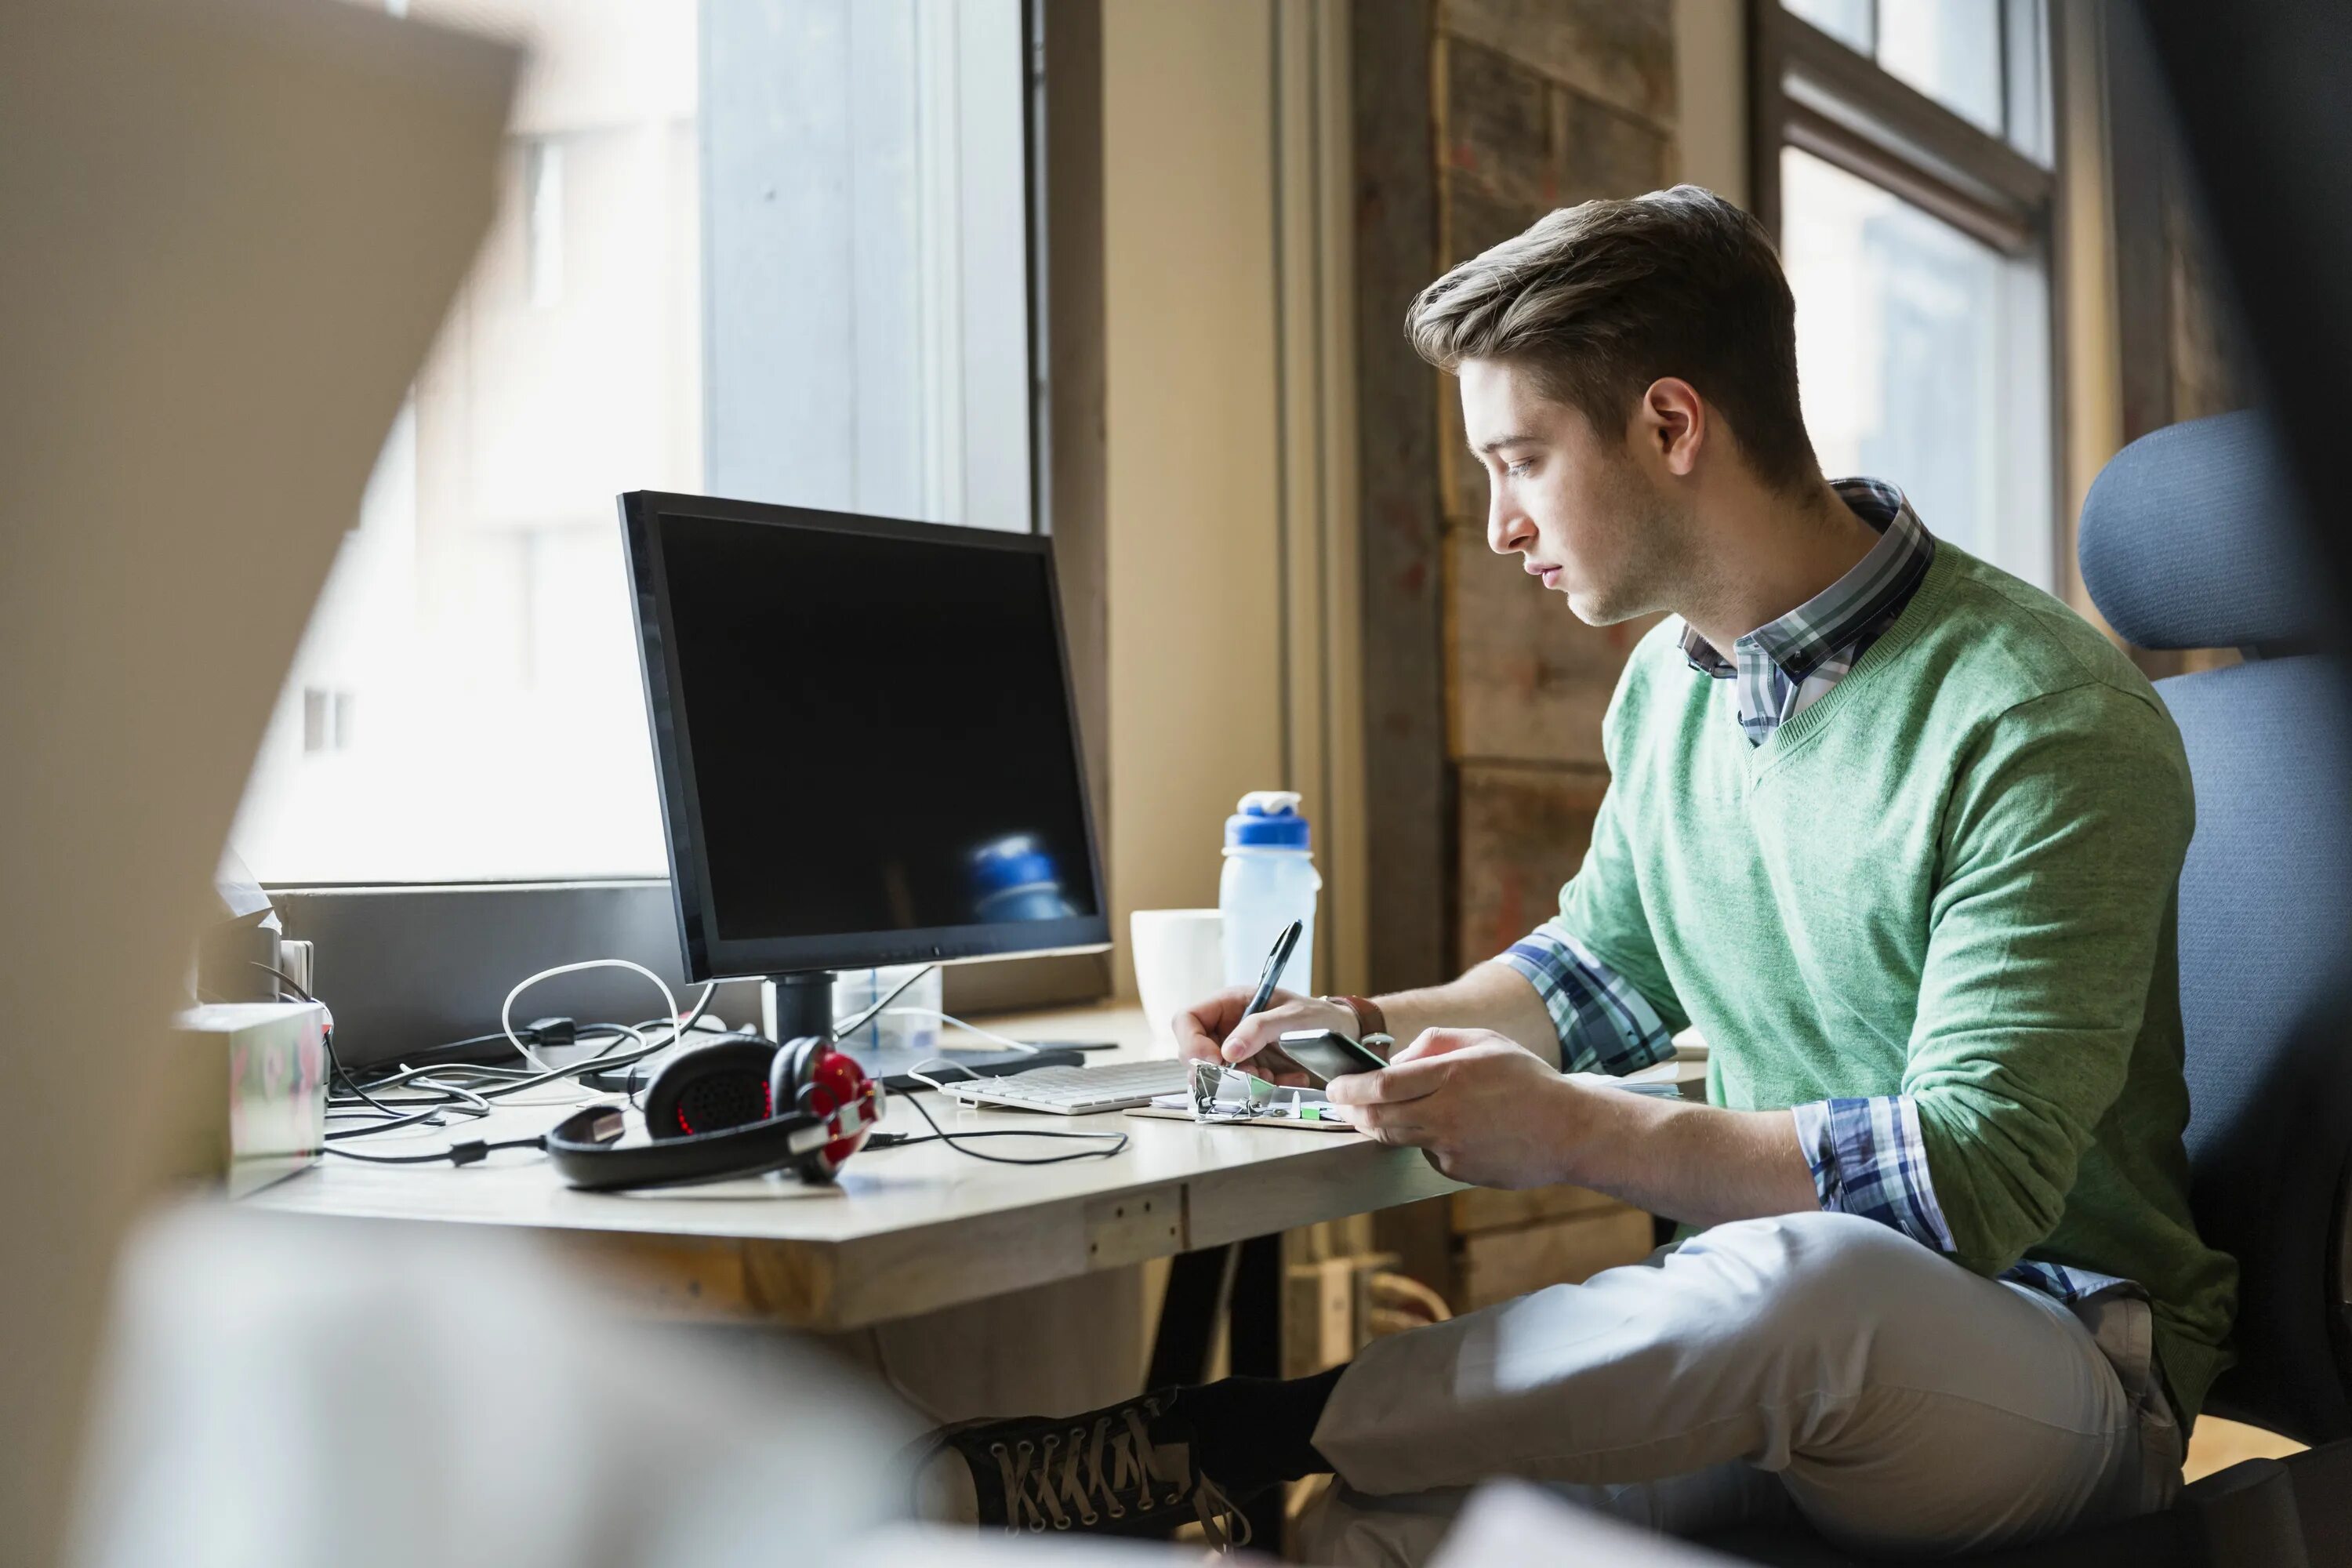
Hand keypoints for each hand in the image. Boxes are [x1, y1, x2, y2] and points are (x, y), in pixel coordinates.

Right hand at [1171, 987, 1356, 1088]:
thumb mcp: (1293, 1016)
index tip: (1217, 1062)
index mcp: (1229, 1004)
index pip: (1186, 1020)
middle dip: (1218, 1071)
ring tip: (1273, 1076)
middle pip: (1194, 1054)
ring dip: (1241, 1083)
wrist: (1344, 1034)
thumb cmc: (1319, 1016)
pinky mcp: (1250, 1070)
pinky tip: (1286, 1079)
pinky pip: (1240, 1088)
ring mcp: (1237, 1050)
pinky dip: (1260, 1090)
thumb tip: (1228, 1052)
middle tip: (1250, 1074)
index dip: (1192, 1043)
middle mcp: (1226, 1027)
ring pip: (1215, 1076)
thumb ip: (1259, 1028)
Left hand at [1323, 1028, 1583, 1187]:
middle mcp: (1446, 1113)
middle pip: (1377, 1118)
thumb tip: (1397, 1059)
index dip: (1348, 1089)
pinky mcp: (1457, 1170)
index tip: (1334, 1086)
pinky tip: (1447, 1129)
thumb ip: (1435, 1043)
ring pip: (1395, 1138)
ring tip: (1376, 1112)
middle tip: (1341, 1104)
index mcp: (1451, 1075)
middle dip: (1350, 1111)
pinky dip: (1423, 1140)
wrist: (1568, 1131)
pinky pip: (1425, 1152)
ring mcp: (1450, 1146)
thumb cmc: (1528, 1081)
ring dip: (1378, 1126)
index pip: (1381, 1086)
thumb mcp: (1484, 1042)